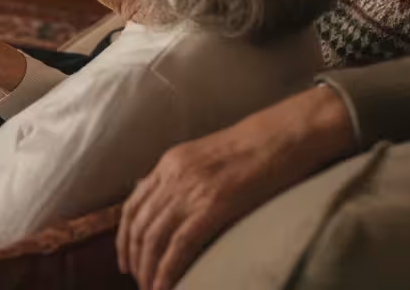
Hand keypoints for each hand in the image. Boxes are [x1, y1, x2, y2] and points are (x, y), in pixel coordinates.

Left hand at [117, 86, 356, 289]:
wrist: (284, 134)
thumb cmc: (257, 147)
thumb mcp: (208, 156)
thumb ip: (186, 178)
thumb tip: (173, 207)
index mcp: (170, 161)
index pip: (133, 206)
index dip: (124, 238)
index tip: (125, 261)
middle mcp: (173, 175)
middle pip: (139, 225)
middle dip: (135, 259)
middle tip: (139, 281)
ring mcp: (191, 190)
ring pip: (154, 238)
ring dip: (148, 269)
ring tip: (152, 289)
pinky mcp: (213, 206)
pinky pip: (180, 245)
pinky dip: (167, 271)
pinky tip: (165, 287)